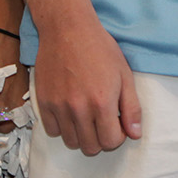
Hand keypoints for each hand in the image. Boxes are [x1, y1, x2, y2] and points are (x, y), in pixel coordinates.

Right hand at [30, 15, 140, 154]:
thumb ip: (132, 108)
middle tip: (102, 122)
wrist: (67, 30)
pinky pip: (52, 130)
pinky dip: (62, 128)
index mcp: (102, 103)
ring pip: (70, 141)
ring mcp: (58, 106)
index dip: (117, 137)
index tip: (116, 124)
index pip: (110, 142)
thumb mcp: (125, 76)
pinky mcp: (43, 101)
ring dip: (81, 136)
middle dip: (100, 139)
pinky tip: (69, 114)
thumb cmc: (99, 49)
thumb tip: (134, 134)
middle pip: (90, 147)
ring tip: (86, 119)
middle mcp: (78, 108)